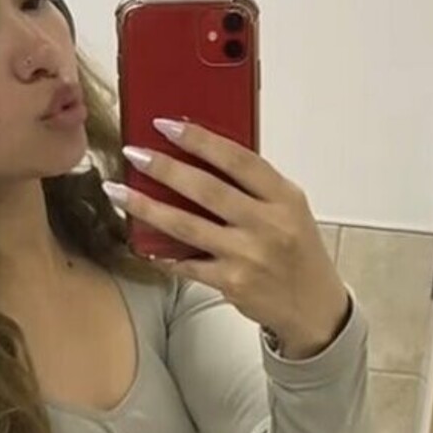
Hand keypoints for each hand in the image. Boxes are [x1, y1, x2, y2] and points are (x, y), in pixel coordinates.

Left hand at [104, 119, 349, 358]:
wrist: (314, 306)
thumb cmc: (297, 252)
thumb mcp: (290, 210)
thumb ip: (255, 186)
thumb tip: (202, 156)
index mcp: (284, 198)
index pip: (237, 159)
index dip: (199, 139)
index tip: (166, 125)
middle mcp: (267, 225)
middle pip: (206, 189)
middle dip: (164, 168)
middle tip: (133, 154)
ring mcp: (247, 256)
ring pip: (186, 226)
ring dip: (146, 207)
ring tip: (118, 192)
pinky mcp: (231, 283)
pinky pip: (186, 263)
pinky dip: (162, 253)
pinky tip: (141, 242)